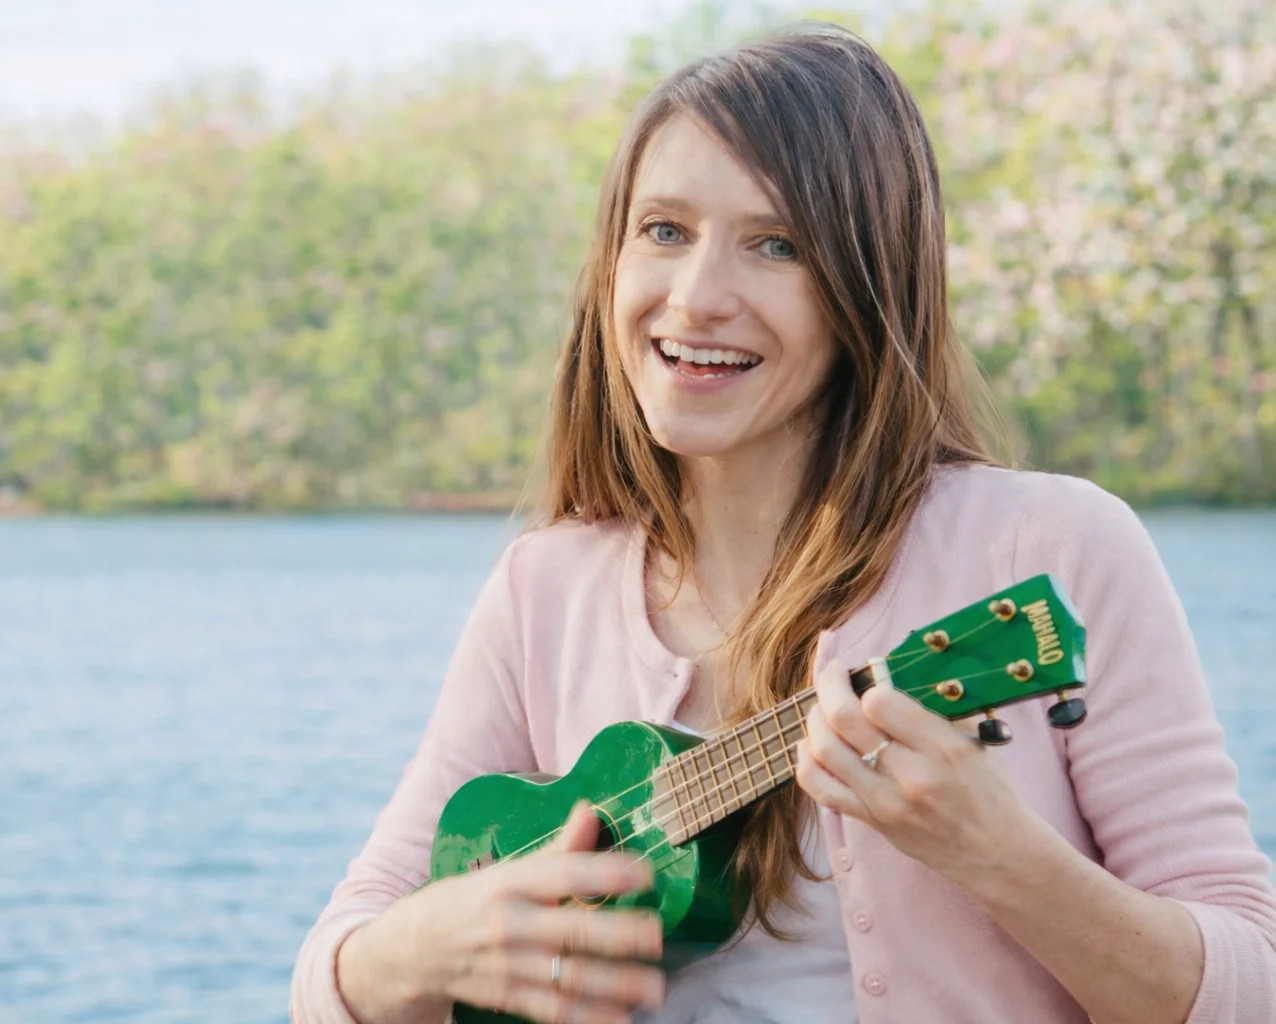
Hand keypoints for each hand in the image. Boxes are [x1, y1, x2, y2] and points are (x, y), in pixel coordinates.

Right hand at [336, 802, 665, 1023]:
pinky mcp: (505, 998)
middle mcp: (508, 923)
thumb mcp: (506, 869)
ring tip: (654, 988)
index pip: (563, 872)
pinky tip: (620, 1019)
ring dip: (614, 985)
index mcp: (510, 881)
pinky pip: (551, 1011)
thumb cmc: (469, 901)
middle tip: (657, 937)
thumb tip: (592, 810)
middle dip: (618, 934)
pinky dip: (586, 1018)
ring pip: (567, 976)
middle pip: (571, 928)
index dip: (606, 872)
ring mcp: (506, 965)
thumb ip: (556, 848)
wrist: (408, 950)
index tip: (646, 873)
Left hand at [794, 658, 1042, 885]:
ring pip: (825, 750)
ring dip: (816, 720)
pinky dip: (806, 761)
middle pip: (844, 720)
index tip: (866, 676)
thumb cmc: (988, 790)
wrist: (997, 852)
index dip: (866, 683)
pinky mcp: (872, 820)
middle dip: (829, 686)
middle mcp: (910, 775)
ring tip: (823, 707)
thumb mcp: (975, 740)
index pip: (880, 702)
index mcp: (941, 747)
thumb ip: (937, 707)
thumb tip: (894, 672)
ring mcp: (886, 802)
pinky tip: (810, 744)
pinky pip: (822, 789)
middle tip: (833, 675)